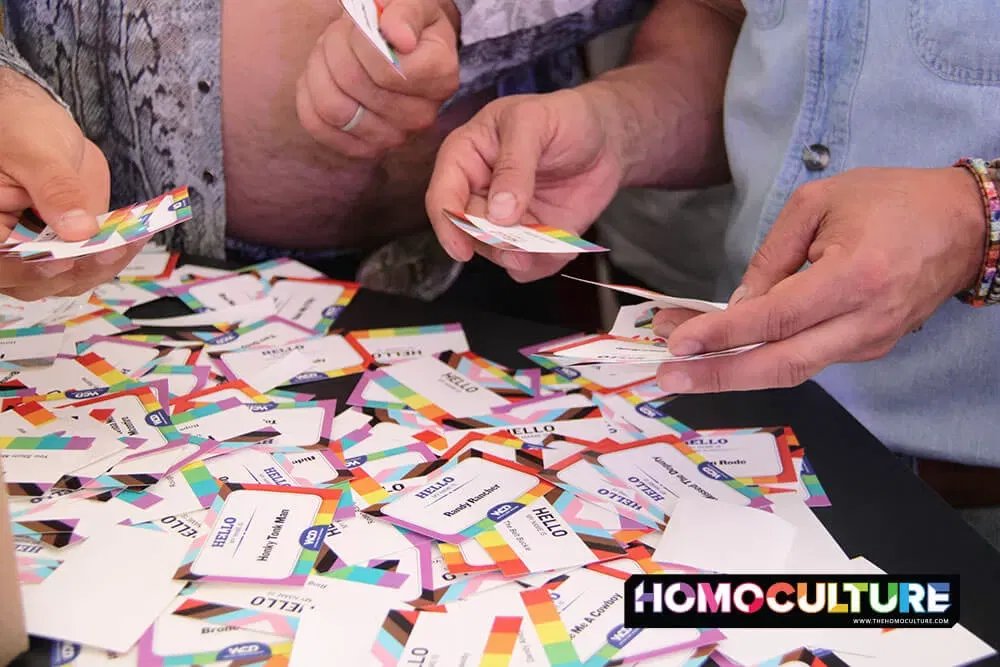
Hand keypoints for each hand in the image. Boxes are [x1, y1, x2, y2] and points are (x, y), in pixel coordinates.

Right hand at [0, 68, 139, 300]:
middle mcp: (5, 248)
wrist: (39, 129)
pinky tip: (134, 238)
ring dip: (100, 267)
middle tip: (109, 250)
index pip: (2, 260)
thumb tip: (79, 229)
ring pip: (66, 281)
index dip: (28, 269)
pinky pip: (89, 265)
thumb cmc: (19, 129)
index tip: (62, 263)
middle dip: (74, 270)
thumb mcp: (35, 152)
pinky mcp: (67, 252)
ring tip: (127, 242)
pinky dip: (113, 257)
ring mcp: (36, 254)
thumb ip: (55, 190)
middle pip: (32, 281)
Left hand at [296, 0, 459, 158]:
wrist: (398, 48)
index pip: (384, 69)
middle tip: (342, 35)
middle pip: (353, 86)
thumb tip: (401, 39)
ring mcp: (394, 137)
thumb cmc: (404, 23)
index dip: (360, 40)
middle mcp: (422, 115)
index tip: (363, 25)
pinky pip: (318, 126)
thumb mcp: (412, 4)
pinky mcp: (365, 149)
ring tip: (330, 54)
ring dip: (319, 71)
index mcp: (440, 77)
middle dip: (335, 49)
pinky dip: (308, 97)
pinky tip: (321, 78)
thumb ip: (406, 14)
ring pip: (332, 109)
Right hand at [426, 87, 626, 281]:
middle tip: (525, 242)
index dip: (448, 224)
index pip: (442, 195)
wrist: (608, 138)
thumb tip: (498, 212)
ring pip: (496, 253)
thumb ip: (514, 165)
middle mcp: (479, 190)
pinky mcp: (531, 237)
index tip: (462, 249)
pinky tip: (565, 241)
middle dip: (495, 241)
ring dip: (522, 255)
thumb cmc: (566, 117)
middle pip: (468, 231)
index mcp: (466, 154)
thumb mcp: (534, 123)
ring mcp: (504, 218)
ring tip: (552, 240)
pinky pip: (527, 266)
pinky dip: (544, 262)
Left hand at [651, 167, 986, 392]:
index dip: (722, 335)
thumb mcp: (820, 203)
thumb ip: (773, 255)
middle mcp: (864, 322)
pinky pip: (808, 358)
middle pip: (781, 365)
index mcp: (855, 278)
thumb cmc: (893, 201)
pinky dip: (764, 358)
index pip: (776, 319)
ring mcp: (871, 342)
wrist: (964, 224)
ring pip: (792, 369)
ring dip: (733, 369)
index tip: (678, 342)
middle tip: (667, 377)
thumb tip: (738, 303)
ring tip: (682, 360)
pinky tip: (728, 348)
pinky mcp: (870, 348)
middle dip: (717, 376)